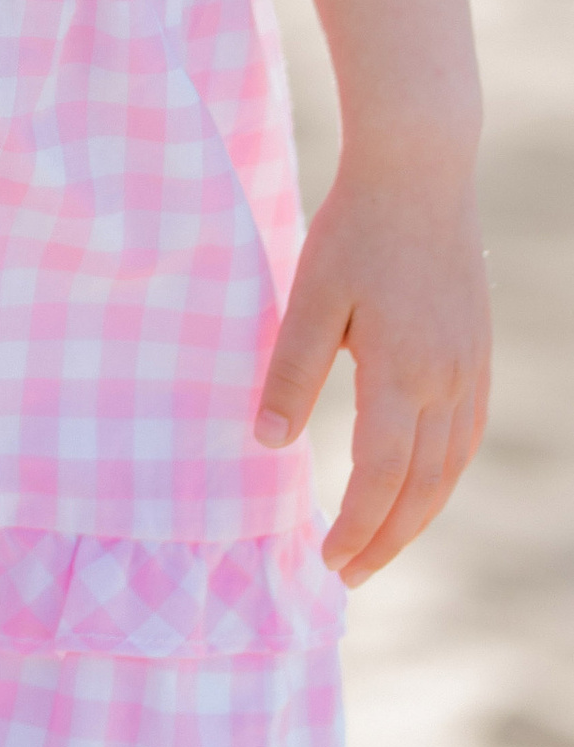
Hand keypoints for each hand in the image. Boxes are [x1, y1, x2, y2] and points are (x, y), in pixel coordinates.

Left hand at [255, 159, 489, 580]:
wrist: (420, 172)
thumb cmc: (354, 231)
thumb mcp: (309, 297)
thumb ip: (290, 373)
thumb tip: (269, 445)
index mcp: (402, 374)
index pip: (382, 478)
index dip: (356, 526)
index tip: (326, 558)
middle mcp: (448, 383)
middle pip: (423, 489)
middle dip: (387, 539)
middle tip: (351, 575)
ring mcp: (471, 369)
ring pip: (452, 469)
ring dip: (418, 515)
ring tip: (381, 543)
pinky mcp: (478, 353)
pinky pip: (468, 436)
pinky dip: (444, 476)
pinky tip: (421, 485)